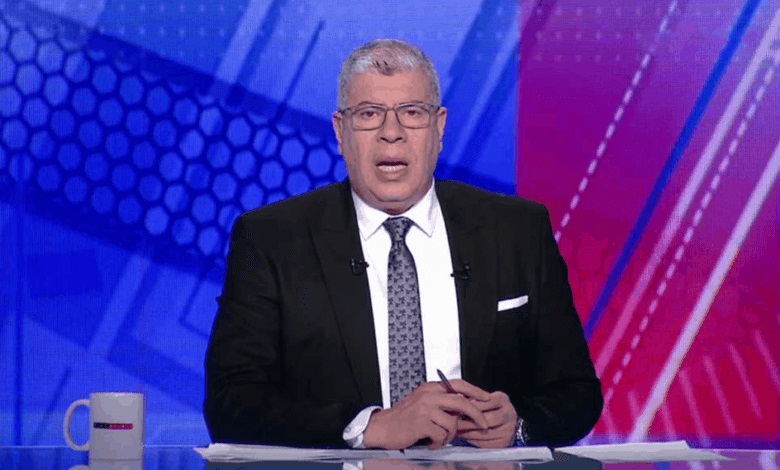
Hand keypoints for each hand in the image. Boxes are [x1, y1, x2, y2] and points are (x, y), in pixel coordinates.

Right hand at [363, 380, 490, 449]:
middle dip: (476, 415)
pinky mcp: (421, 423)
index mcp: (430, 388)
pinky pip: (442, 434)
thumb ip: (441, 402)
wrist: (384, 427)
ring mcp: (425, 409)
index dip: (475, 391)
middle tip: (483, 425)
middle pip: (462, 402)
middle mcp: (429, 395)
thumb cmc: (404, 417)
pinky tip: (431, 443)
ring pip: (453, 423)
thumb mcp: (423, 403)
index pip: (457, 384)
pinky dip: (439, 442)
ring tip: (440, 438)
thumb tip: (464, 408)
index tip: (487, 398)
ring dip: (450, 435)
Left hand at [455, 391, 517, 447]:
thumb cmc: (490, 407)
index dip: (469, 407)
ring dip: (468, 433)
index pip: (484, 403)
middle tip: (454, 423)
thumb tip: (457, 400)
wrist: (506, 421)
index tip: (456, 410)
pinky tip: (465, 437)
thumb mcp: (484, 398)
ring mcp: (508, 429)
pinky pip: (486, 443)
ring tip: (456, 431)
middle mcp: (509, 414)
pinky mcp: (505, 442)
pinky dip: (473, 441)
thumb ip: (473, 398)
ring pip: (485, 433)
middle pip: (487, 419)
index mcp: (502, 399)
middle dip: (468, 422)